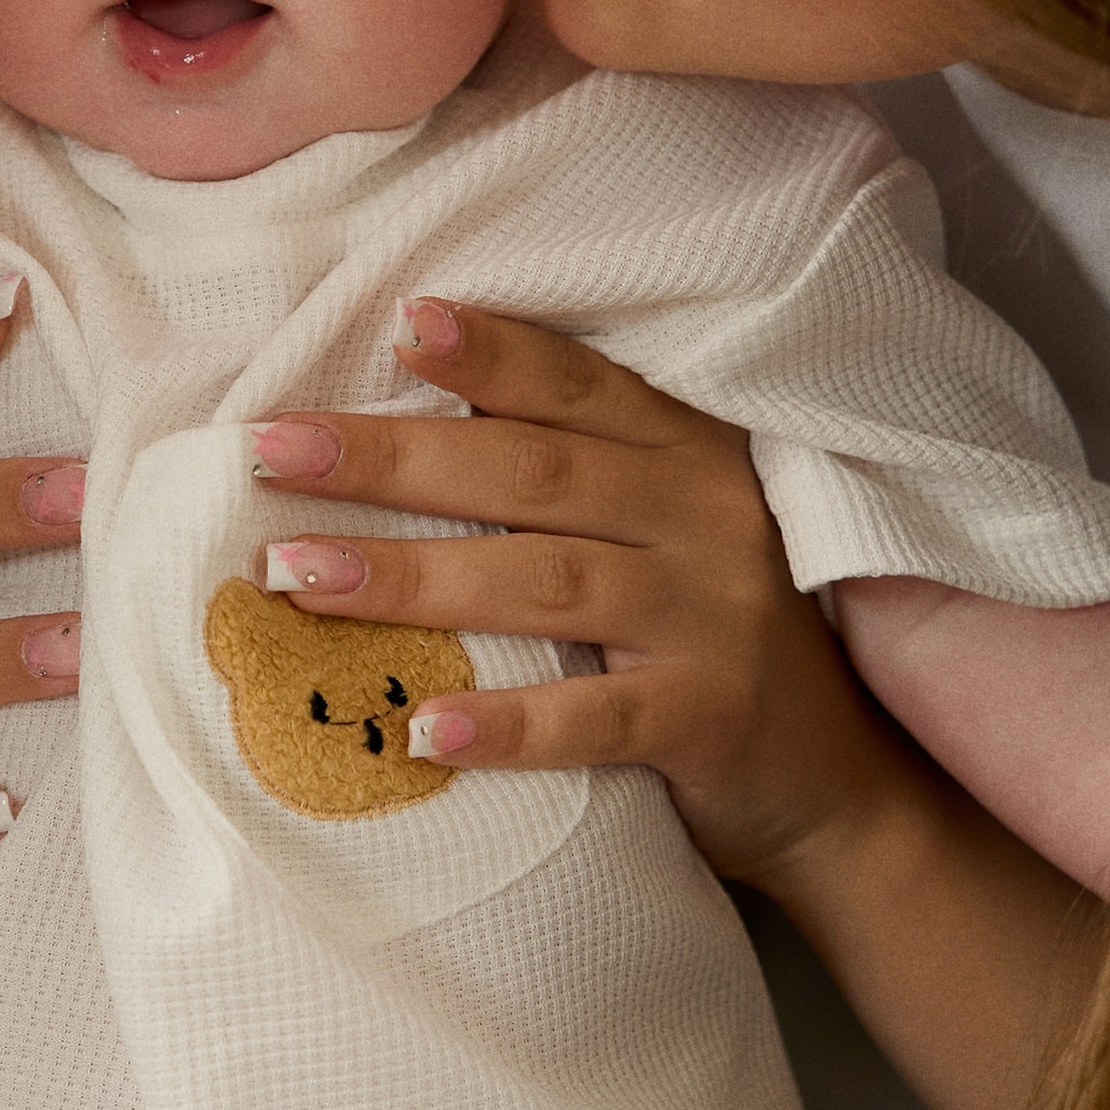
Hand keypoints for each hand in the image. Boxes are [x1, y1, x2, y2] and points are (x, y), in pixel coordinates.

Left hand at [247, 296, 907, 888]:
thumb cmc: (705, 636)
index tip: (394, 325)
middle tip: (274, 452)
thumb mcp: (657, 531)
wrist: (835, 785)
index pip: (575, 385)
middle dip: (392, 458)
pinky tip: (422, 728)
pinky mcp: (710, 719)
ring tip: (294, 575)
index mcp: (685, 452)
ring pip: (545, 583)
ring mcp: (713, 618)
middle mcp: (706, 516)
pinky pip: (596, 719)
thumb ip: (565, 479)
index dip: (489, 354)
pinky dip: (507, 724)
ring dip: (410, 578)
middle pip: (529, 473)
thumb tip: (395, 433)